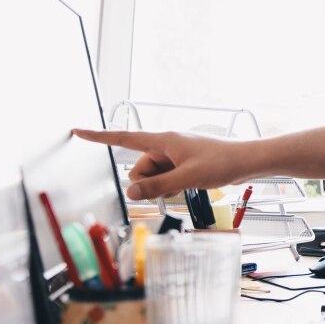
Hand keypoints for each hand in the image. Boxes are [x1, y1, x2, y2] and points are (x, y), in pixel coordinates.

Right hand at [72, 129, 246, 199]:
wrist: (247, 161)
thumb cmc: (221, 162)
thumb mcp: (187, 178)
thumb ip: (158, 186)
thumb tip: (131, 192)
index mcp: (164, 140)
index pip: (124, 138)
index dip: (99, 136)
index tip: (78, 131)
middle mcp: (167, 144)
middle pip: (139, 167)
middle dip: (147, 182)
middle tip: (170, 187)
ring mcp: (175, 154)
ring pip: (152, 175)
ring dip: (161, 186)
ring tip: (185, 185)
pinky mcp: (183, 162)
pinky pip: (165, 177)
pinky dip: (170, 185)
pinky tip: (187, 186)